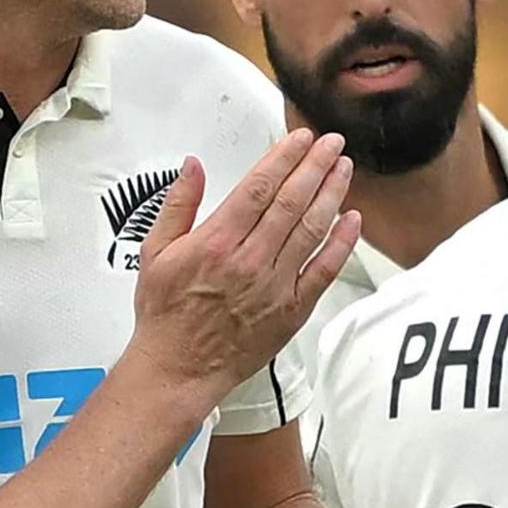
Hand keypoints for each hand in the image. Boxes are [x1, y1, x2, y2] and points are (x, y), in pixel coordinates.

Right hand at [129, 133, 359, 405]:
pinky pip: (325, 271)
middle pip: (292, 201)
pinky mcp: (292, 310)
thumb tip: (193, 166)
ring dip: (332, 194)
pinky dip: (342, 243)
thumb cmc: (165, 314)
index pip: (258, 187)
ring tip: (344, 168)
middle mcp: (250, 261)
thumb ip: (177, 205)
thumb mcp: (155, 252)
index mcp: (216, 242)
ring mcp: (275, 286)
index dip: (284, 157)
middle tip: (332, 142)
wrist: (178, 369)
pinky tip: (352, 220)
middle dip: (315, 166)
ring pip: (312, 229)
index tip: (300, 138)